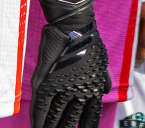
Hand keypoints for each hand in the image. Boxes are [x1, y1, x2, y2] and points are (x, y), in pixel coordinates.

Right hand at [31, 0, 111, 127]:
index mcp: (94, 90)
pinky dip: (38, 120)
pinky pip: (41, 108)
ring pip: (55, 119)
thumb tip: (107, 89)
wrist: (73, 26)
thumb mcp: (101, 61)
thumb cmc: (88, 40)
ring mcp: (63, 89)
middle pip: (71, 122)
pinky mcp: (47, 83)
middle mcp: (80, 94)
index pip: (90, 119)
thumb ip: (104, 78)